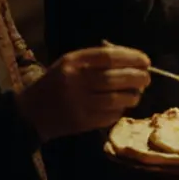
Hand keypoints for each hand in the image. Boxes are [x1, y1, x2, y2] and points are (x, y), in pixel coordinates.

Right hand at [15, 45, 150, 141]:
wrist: (32, 112)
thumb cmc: (56, 82)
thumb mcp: (70, 63)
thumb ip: (97, 60)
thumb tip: (133, 61)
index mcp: (73, 62)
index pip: (109, 57)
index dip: (132, 58)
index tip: (146, 61)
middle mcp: (75, 81)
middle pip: (115, 78)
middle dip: (137, 77)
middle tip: (147, 78)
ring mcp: (79, 103)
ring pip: (116, 99)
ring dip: (132, 96)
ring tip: (137, 93)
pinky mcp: (82, 122)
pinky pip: (109, 115)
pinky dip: (120, 110)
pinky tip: (122, 106)